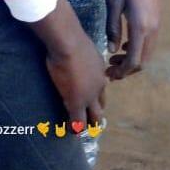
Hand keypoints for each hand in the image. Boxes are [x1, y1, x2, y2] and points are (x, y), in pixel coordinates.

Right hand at [30, 0, 105, 127]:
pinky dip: (74, 128)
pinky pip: (77, 122)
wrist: (68, 43)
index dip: (95, 98)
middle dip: (95, 115)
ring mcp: (89, 96)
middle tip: (88, 121)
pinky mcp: (76, 102)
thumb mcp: (83, 46)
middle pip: (100, 107)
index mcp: (100, 72)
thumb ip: (81, 54)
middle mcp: (98, 86)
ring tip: (79, 129)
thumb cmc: (72, 39)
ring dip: (87, 124)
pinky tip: (68, 130)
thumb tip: (71, 47)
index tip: (89, 102)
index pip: (101, 91)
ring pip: (93, 118)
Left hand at [105, 0, 160, 80]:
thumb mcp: (113, 2)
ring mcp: (157, 25)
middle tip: (110, 69)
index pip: (134, 61)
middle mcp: (152, 30)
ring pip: (147, 53)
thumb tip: (111, 50)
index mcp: (140, 27)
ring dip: (133, 60)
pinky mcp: (157, 20)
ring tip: (114, 58)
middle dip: (127, 70)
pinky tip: (125, 44)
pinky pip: (149, 43)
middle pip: (143, 62)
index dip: (122, 72)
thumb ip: (112, 28)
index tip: (109, 75)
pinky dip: (138, 49)